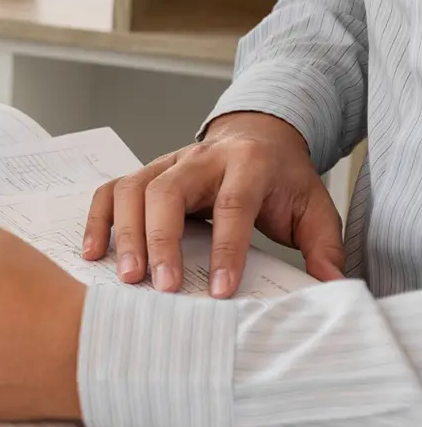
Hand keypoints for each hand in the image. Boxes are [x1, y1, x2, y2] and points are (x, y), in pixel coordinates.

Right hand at [82, 112, 344, 297]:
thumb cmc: (281, 179)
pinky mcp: (144, 172)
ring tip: (126, 277)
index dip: (226, 248)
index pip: (232, 204)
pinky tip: (94, 252)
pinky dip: (98, 220)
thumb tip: (331, 286)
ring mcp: (166, 162)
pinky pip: (110, 190)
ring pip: (132, 188)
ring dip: (125, 234)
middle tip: (161, 286)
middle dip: (160, 240)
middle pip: (167, 191)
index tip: (220, 290)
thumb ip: (323, 246)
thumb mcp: (313, 207)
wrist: (259, 137)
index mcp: (247, 163)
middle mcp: (200, 157)